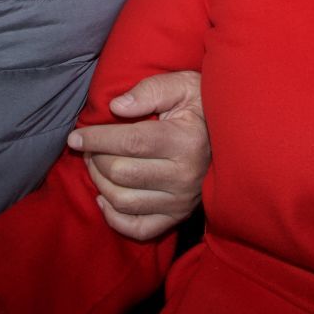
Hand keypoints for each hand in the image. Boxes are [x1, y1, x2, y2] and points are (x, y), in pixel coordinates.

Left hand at [73, 69, 208, 240]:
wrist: (237, 135)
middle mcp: (184, 176)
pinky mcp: (177, 216)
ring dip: (99, 183)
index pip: (130, 142)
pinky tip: (104, 198)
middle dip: (96, 158)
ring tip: (95, 165)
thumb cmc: (203, 105)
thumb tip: (117, 107)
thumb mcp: (183, 86)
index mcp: (186, 140)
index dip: (97, 138)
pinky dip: (114, 218)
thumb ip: (150, 91)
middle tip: (89, 146)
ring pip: (123, 200)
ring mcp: (181, 200)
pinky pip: (138, 228)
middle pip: (121, 173)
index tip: (75, 136)